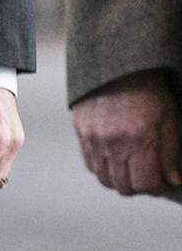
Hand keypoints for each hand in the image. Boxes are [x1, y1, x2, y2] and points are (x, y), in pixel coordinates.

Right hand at [72, 69, 180, 195]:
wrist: (115, 62)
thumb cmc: (148, 87)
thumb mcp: (168, 117)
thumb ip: (169, 153)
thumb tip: (171, 180)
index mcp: (136, 139)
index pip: (145, 184)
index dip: (158, 188)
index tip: (164, 181)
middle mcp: (111, 141)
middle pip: (124, 187)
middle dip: (141, 186)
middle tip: (150, 175)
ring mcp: (92, 137)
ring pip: (105, 179)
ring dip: (121, 180)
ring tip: (133, 167)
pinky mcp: (80, 131)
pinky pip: (90, 164)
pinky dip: (104, 168)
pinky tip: (116, 157)